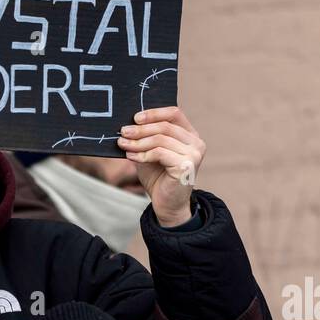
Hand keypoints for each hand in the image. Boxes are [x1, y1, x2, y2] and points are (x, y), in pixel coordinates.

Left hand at [116, 105, 205, 226]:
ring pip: (160, 139)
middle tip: (123, 132)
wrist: (167, 206)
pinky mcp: (186, 166)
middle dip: (141, 129)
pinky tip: (131, 157)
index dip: (154, 113)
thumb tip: (127, 126)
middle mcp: (196, 143)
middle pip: (165, 126)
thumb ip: (145, 139)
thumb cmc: (159, 179)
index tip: (135, 118)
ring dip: (138, 142)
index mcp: (190, 135)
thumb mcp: (150, 154)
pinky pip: (159, 153)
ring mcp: (193, 154)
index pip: (174, 113)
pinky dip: (142, 154)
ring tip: (123, 145)